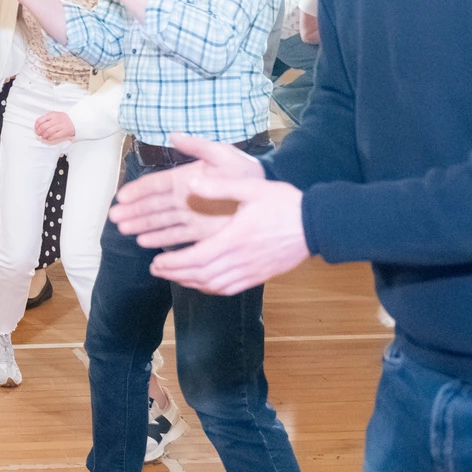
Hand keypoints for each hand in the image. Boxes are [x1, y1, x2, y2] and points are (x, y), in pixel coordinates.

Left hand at [33, 110, 76, 143]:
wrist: (74, 121)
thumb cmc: (62, 119)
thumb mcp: (54, 115)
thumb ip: (46, 118)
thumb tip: (37, 126)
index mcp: (52, 114)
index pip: (40, 120)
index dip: (36, 125)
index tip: (36, 128)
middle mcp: (57, 119)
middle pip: (44, 126)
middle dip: (39, 131)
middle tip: (38, 134)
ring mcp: (61, 125)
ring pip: (49, 131)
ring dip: (44, 135)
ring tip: (43, 137)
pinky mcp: (65, 131)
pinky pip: (55, 136)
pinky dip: (50, 138)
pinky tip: (48, 138)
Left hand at [133, 135, 308, 295]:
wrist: (315, 224)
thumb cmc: (283, 203)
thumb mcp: (250, 187)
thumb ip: (219, 186)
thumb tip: (191, 182)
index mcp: (234, 239)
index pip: (196, 258)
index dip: (173, 263)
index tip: (156, 261)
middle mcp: (240, 260)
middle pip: (201, 275)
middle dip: (175, 274)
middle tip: (156, 269)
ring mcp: (251, 271)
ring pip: (214, 285)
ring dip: (190, 283)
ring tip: (173, 276)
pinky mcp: (260, 276)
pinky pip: (230, 289)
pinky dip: (211, 289)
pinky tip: (202, 283)